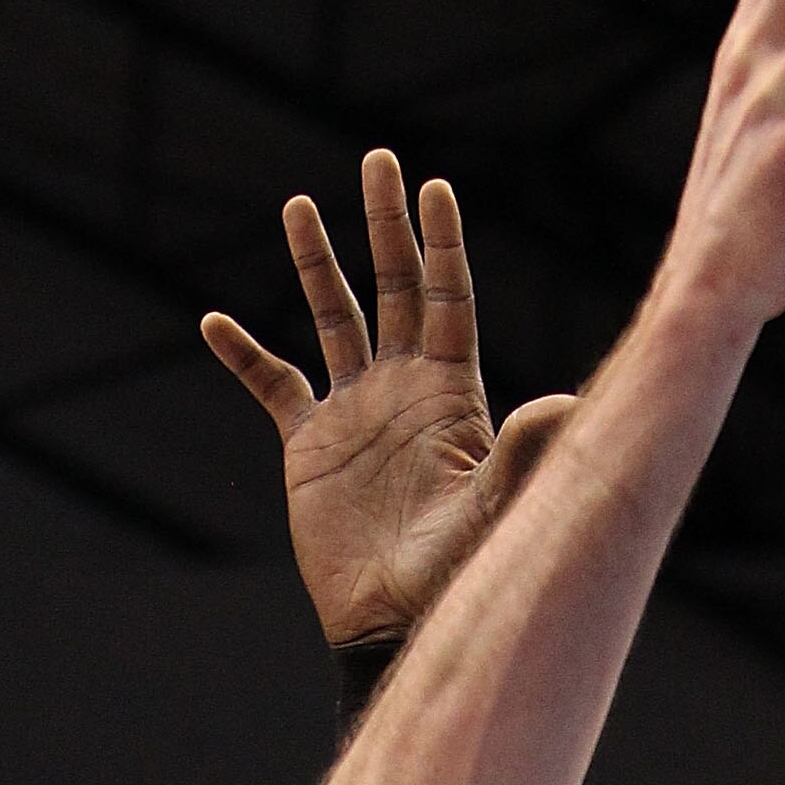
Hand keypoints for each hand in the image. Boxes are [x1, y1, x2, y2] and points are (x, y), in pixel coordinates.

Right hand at [202, 157, 574, 647]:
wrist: (393, 624)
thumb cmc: (455, 573)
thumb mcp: (498, 510)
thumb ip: (529, 454)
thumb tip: (570, 403)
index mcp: (451, 394)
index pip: (448, 299)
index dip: (442, 245)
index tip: (436, 186)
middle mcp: (403, 391)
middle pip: (393, 288)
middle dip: (385, 226)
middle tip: (380, 160)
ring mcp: (354, 414)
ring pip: (332, 319)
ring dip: (314, 264)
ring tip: (296, 205)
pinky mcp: (309, 446)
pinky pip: (272, 385)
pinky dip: (243, 354)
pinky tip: (214, 321)